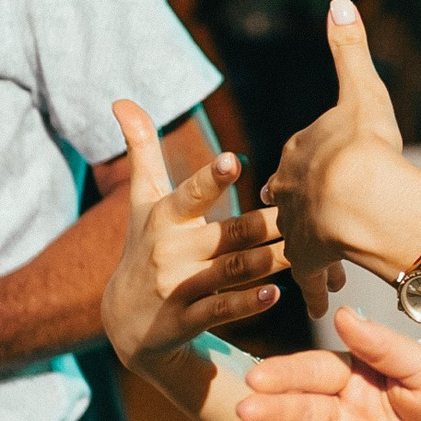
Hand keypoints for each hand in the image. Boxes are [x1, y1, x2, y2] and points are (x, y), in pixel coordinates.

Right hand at [102, 99, 286, 360]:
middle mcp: (170, 250)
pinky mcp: (186, 319)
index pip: (189, 194)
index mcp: (165, 217)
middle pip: (226, 234)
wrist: (126, 321)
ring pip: (231, 270)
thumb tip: (121, 99)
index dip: (210, 178)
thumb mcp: (142, 200)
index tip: (233, 161)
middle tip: (299, 212)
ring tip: (299, 251)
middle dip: (262, 224)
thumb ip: (141, 150)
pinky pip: (222, 309)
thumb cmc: (144, 245)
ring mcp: (177, 287)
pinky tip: (276, 294)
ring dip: (268, 261)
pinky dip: (248, 303)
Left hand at [260, 0, 415, 317]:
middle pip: (286, 200)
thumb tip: (339, 1)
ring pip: (294, 241)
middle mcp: (290, 191)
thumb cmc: (363, 142)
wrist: (359, 197)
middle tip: (297, 219)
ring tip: (307, 263)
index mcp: (300, 152)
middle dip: (293, 209)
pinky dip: (311, 289)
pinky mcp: (307, 262)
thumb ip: (349, 49)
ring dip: (301, 251)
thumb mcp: (361, 88)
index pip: (296, 157)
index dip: (305, 164)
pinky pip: (307, 279)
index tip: (304, 171)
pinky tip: (315, 302)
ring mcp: (296, 228)